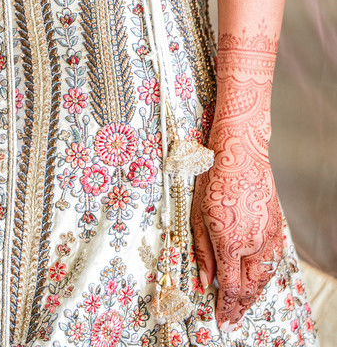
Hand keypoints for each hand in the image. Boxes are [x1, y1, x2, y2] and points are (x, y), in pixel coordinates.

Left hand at [191, 114, 282, 329]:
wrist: (240, 152)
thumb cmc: (212, 178)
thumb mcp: (196, 214)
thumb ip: (202, 251)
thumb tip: (206, 282)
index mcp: (229, 241)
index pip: (229, 287)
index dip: (225, 308)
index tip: (221, 321)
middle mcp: (253, 243)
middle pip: (249, 287)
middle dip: (240, 307)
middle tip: (232, 322)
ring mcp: (268, 235)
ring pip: (265, 277)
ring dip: (253, 295)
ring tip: (242, 306)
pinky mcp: (277, 227)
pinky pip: (273, 260)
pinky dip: (264, 276)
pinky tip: (256, 280)